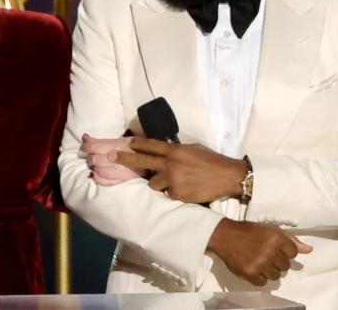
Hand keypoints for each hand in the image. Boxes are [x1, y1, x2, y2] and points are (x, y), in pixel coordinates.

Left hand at [80, 134, 144, 185]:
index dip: (85, 146)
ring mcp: (121, 172)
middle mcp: (119, 159)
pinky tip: (96, 173)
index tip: (84, 146)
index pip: (94, 147)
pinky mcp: (122, 181)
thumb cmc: (136, 148)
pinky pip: (104, 181)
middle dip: (91, 156)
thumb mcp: (122, 139)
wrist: (154, 161)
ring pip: (99, 170)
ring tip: (97, 164)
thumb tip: (84, 137)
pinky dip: (98, 178)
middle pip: (95, 159)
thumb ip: (102, 140)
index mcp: (119, 146)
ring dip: (94, 167)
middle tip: (92, 155)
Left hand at [110, 137, 246, 202]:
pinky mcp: (177, 195)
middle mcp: (170, 164)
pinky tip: (184, 190)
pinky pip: (168, 194)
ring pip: (153, 184)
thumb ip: (177, 151)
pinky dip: (172, 193)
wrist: (227, 176)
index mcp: (175, 150)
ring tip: (172, 182)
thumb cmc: (211, 160)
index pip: (150, 146)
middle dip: (124, 159)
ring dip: (158, 183)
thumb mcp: (193, 149)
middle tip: (111, 157)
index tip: (124, 142)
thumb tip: (164, 151)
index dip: (135, 144)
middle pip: (141, 161)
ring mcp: (172, 180)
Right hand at [207, 218, 312, 285]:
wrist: (225, 236)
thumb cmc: (248, 231)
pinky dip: (260, 278)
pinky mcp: (250, 274)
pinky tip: (254, 268)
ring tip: (260, 261)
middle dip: (278, 261)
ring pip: (276, 276)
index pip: (293, 253)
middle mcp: (270, 251)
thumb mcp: (270, 230)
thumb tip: (309, 250)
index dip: (285, 251)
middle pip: (285, 266)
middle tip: (266, 254)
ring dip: (269, 270)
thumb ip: (291, 240)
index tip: (276, 249)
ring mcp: (260, 264)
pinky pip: (263, 283)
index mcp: (276, 237)